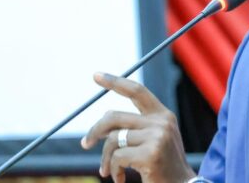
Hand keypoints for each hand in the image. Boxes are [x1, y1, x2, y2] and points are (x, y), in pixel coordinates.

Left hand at [81, 72, 195, 182]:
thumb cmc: (163, 166)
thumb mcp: (154, 140)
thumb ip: (136, 127)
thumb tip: (103, 121)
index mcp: (163, 115)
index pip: (137, 91)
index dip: (115, 82)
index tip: (96, 75)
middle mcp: (161, 122)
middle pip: (114, 116)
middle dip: (95, 130)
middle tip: (85, 144)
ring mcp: (157, 137)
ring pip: (113, 139)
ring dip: (106, 158)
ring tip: (109, 171)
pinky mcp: (150, 154)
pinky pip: (117, 157)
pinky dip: (114, 170)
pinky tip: (121, 179)